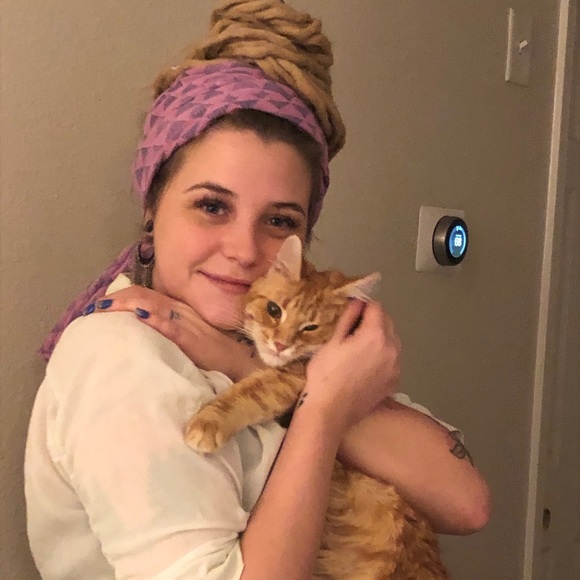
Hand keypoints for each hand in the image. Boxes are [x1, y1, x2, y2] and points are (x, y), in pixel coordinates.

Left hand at [88, 286, 260, 380]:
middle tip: (90, 310)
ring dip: (125, 304)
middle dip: (114, 300)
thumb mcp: (186, 340)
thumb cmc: (214, 357)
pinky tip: (138, 316)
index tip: (96, 306)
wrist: (242, 367)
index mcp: (177, 309)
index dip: (118, 297)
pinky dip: (153, 319)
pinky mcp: (193, 339)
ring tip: (101, 310)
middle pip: (142, 294)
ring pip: (152, 303)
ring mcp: (187, 322)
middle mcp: (180, 310)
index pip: (143, 294)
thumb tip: (138, 332)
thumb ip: (166, 333)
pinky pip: (171, 324)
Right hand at [304, 300, 400, 433]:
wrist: (330, 413)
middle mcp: (392, 349)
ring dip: (380, 338)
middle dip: (373, 321)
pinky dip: (383, 357)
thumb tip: (357, 301)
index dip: (362, 307)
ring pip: (392, 342)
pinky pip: (392, 360)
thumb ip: (348, 319)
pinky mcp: (394, 382)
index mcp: (376, 335)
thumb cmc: (325, 375)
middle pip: (388, 323)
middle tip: (353, 330)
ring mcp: (396, 367)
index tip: (351, 312)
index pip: (376, 308)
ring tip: (359, 349)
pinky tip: (366, 365)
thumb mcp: (332, 342)